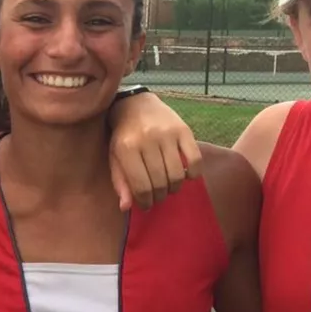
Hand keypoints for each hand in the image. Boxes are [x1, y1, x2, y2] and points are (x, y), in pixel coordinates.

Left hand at [107, 92, 203, 211]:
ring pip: (177, 174)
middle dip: (159, 196)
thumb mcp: (115, 157)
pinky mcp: (184, 129)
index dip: (145, 202)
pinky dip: (193, 174)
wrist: (135, 104)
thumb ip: (120, 182)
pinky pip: (195, 159)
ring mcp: (167, 134)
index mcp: (126, 148)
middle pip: (160, 182)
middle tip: (158, 197)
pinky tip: (186, 176)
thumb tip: (125, 207)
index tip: (146, 205)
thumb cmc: (123, 135)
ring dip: (174, 188)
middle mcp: (147, 140)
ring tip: (169, 188)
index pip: (141, 186)